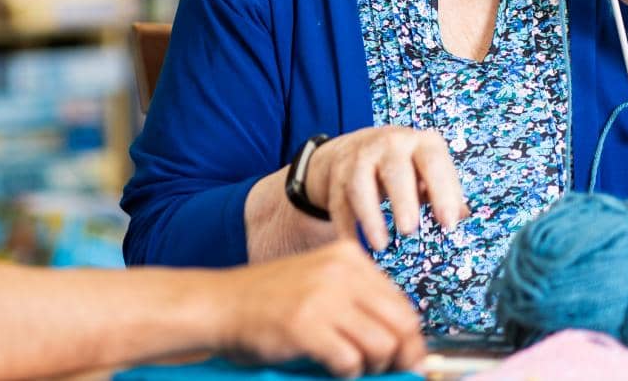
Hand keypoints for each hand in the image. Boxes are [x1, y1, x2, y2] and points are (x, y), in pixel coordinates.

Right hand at [215, 240, 424, 377]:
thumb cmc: (268, 303)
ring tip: (352, 368)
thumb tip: (406, 346)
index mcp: (348, 257)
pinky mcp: (306, 325)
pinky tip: (329, 367)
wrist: (218, 304)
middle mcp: (340, 271)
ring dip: (373, 367)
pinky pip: (351, 361)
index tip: (403, 359)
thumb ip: (359, 303)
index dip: (408, 339)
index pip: (403, 304)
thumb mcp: (320, 285)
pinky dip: (346, 374)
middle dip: (403, 356)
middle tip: (387, 371)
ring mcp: (323, 297)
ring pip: (383, 345)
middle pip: (403, 324)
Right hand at [306, 127, 467, 249]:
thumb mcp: (427, 171)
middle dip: (402, 200)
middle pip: (395, 170)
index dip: (442, 193)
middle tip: (410, 230)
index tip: (448, 225)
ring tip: (381, 245)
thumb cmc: (405, 166)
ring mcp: (359, 156)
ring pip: (360, 184)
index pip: (434, 163)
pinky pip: (338, 201)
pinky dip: (345, 225)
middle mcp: (389, 144)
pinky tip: (354, 245)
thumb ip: (446, 192)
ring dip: (370, 215)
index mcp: (421, 143)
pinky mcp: (336, 174)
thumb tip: (461, 216)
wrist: (354, 147)